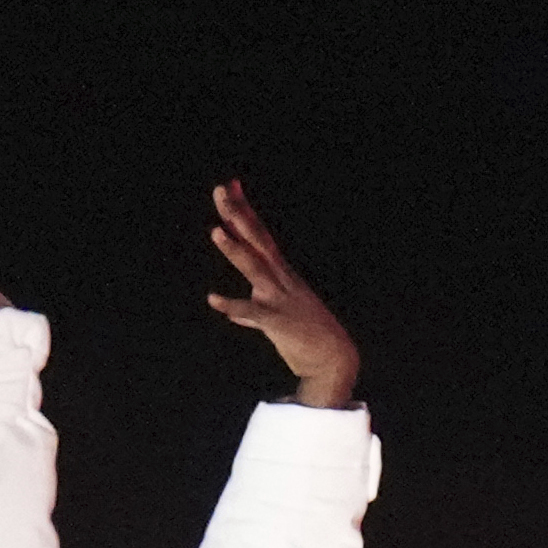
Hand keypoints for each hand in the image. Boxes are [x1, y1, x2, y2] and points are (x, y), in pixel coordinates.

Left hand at [206, 180, 358, 407]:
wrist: (334, 362)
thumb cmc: (306, 339)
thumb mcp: (277, 321)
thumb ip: (254, 313)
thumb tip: (237, 315)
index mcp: (281, 275)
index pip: (258, 236)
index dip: (242, 212)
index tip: (230, 186)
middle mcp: (281, 280)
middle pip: (257, 240)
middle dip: (238, 214)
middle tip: (220, 189)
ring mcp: (280, 298)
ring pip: (255, 268)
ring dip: (235, 250)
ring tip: (215, 231)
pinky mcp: (279, 322)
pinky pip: (252, 312)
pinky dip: (233, 306)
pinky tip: (213, 299)